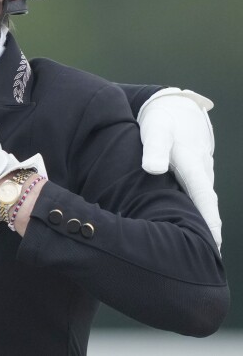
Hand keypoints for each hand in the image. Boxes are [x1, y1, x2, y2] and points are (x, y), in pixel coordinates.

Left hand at [139, 88, 220, 250]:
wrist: (175, 108)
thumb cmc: (163, 121)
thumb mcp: (156, 130)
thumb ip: (155, 149)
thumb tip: (153, 169)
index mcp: (193, 166)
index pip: (204, 199)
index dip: (209, 222)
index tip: (215, 245)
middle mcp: (200, 173)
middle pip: (206, 206)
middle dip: (209, 231)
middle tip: (208, 260)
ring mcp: (198, 175)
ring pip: (200, 202)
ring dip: (200, 223)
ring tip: (196, 251)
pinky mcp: (191, 176)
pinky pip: (194, 197)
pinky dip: (193, 212)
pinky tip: (185, 227)